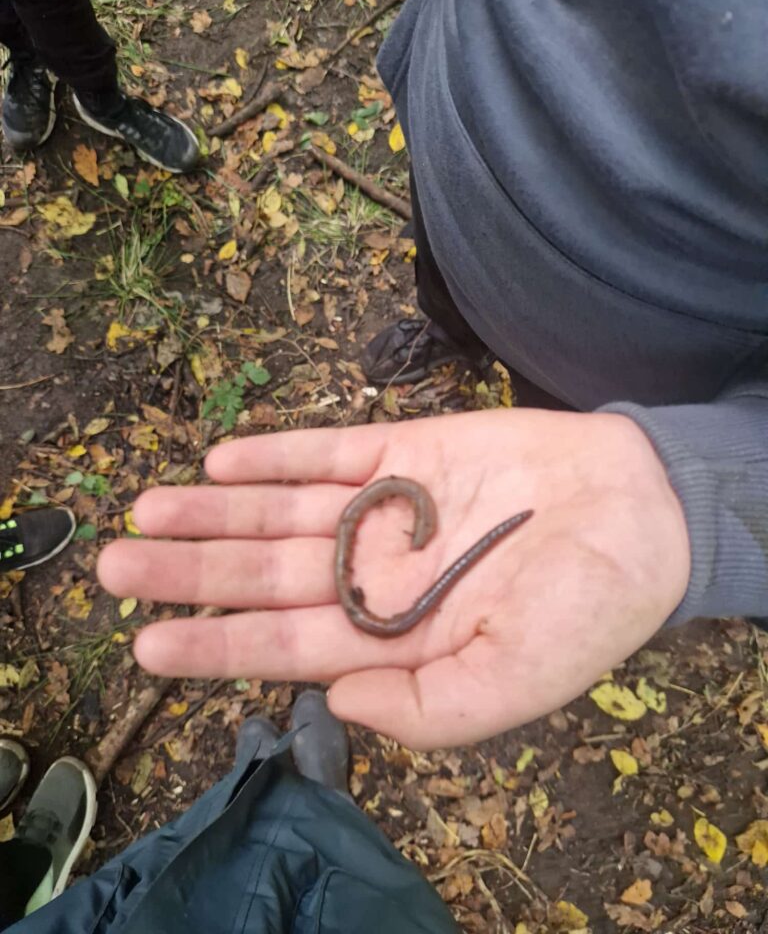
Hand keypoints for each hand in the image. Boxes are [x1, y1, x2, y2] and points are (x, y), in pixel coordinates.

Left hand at [97, 409, 689, 749]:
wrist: (646, 511)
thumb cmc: (589, 608)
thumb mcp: (515, 684)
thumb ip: (423, 712)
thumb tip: (331, 704)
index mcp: (397, 638)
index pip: (287, 645)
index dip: (216, 644)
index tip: (146, 643)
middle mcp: (379, 573)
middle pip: (266, 573)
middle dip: (190, 571)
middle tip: (112, 566)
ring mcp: (389, 509)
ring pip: (282, 510)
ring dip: (215, 509)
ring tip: (146, 509)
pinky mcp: (408, 450)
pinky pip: (331, 453)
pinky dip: (278, 454)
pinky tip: (223, 459)